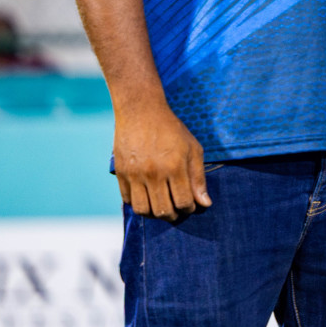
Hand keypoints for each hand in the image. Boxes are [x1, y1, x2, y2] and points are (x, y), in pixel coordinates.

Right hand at [113, 100, 209, 221]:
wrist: (141, 111)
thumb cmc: (171, 129)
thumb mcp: (193, 149)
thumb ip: (199, 177)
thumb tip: (205, 203)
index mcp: (175, 167)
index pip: (183, 202)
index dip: (189, 209)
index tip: (190, 205)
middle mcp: (154, 173)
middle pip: (162, 210)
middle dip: (173, 215)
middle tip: (176, 209)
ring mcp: (135, 174)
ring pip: (143, 210)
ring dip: (154, 213)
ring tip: (161, 206)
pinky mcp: (120, 173)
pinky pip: (127, 200)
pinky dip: (137, 203)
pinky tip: (147, 196)